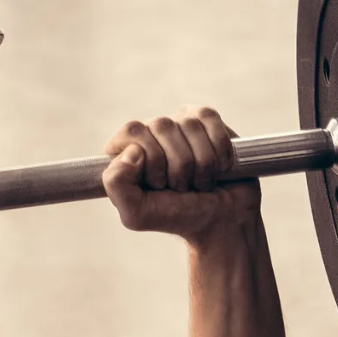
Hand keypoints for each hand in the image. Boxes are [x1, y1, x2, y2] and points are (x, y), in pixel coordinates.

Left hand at [102, 107, 261, 242]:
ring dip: (202, 162)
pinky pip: (211, 119)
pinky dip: (219, 150)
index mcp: (124, 152)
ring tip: (199, 181)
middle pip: (162, 126)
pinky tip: (219, 167)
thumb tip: (132, 150)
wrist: (221, 217)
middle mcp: (148, 133)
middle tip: (182, 187)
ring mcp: (177, 122)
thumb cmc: (176, 215)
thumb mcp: (137, 213)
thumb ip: (116, 184)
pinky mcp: (205, 119)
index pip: (132, 131)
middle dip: (179, 165)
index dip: (151, 159)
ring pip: (189, 124)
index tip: (160, 185)